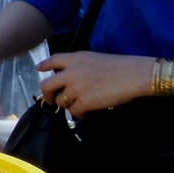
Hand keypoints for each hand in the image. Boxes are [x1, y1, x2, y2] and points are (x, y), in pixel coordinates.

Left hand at [37, 51, 152, 116]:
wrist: (134, 75)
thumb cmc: (121, 66)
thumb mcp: (94, 58)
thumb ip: (79, 65)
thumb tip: (70, 76)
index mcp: (75, 58)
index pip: (53, 60)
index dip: (44, 65)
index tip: (39, 68)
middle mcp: (71, 72)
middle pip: (46, 85)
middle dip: (47, 95)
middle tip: (51, 101)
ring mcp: (75, 87)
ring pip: (60, 101)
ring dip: (68, 106)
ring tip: (78, 106)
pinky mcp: (84, 101)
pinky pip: (74, 112)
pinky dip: (80, 114)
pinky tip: (88, 113)